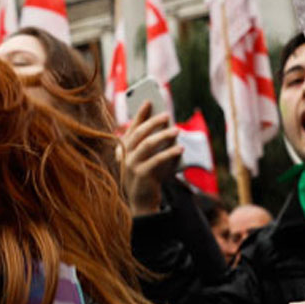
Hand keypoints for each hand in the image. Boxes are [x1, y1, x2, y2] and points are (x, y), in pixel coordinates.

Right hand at [118, 101, 182, 215]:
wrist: (142, 201)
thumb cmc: (147, 175)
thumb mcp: (148, 157)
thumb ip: (153, 142)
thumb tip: (167, 125)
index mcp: (125, 148)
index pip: (132, 127)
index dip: (140, 114)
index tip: (149, 101)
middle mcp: (125, 154)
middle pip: (139, 133)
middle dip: (153, 122)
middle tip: (167, 115)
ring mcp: (131, 165)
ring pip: (147, 144)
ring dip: (163, 135)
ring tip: (176, 130)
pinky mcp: (141, 174)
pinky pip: (156, 160)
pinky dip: (169, 153)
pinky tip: (180, 148)